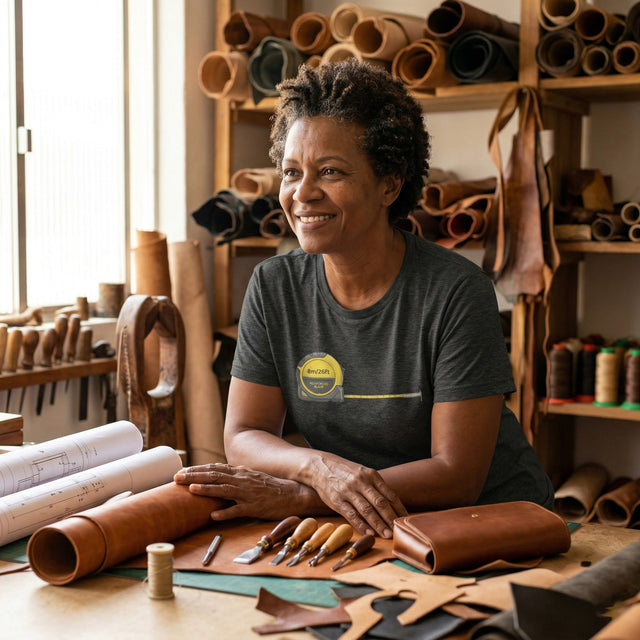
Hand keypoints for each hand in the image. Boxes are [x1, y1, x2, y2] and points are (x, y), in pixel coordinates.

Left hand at [173, 463, 319, 520]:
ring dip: (207, 489)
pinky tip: (214, 515)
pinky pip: (238, 510)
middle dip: (195, 476)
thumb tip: (220, 474)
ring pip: (224, 490)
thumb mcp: (252, 477)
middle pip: (215, 476)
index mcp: (240, 473)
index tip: (182, 471)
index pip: (215, 468)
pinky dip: (225, 513)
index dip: (198, 469)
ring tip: (191, 489)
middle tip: (177, 478)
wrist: (293, 494)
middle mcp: (242, 480)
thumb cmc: (271, 488)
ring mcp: (248, 494)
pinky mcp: (255, 507)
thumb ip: (236, 476)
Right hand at [304, 452, 406, 538]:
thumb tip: (393, 505)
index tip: (406, 520)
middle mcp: (361, 482)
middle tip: (398, 530)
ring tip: (387, 534)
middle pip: (380, 503)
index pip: (389, 494)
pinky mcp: (337, 501)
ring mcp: (348, 491)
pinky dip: (361, 525)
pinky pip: (351, 515)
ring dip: (378, 524)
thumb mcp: (363, 473)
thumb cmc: (346, 472)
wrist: (321, 466)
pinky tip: (369, 532)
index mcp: (371, 475)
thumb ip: (376, 487)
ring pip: (367, 510)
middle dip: (390, 518)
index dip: (399, 508)